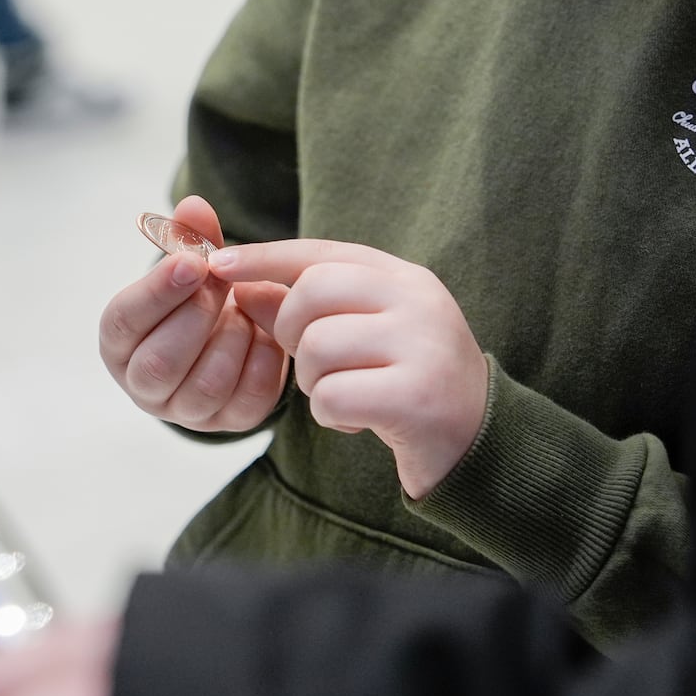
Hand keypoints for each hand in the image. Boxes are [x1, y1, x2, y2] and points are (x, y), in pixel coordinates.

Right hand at [98, 195, 288, 431]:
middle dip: (198, 315)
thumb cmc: (198, 298)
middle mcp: (143, 384)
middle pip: (161, 362)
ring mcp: (185, 410)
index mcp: (119, 341)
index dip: (158, 291)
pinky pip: (248, 399)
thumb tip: (194, 205)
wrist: (232, 338)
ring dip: (233, 336)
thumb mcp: (192, 265)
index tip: (192, 261)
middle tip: (224, 282)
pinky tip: (263, 332)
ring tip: (244, 307)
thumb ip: (191, 236)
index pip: (124, 321)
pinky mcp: (228, 423)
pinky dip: (263, 358)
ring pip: (206, 385)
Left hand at [207, 240, 489, 498]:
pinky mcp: (417, 396)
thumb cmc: (410, 383)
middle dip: (292, 332)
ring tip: (343, 395)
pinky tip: (356, 421)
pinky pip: (334, 397)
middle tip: (314, 364)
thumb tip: (241, 285)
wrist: (477, 442)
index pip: (322, 253)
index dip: (266, 256)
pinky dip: (331, 416)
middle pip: (312, 292)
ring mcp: (422, 345)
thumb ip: (311, 309)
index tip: (218, 265)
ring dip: (314, 382)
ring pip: (318, 347)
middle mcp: (418, 301)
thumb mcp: (366, 334)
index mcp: (405, 278)